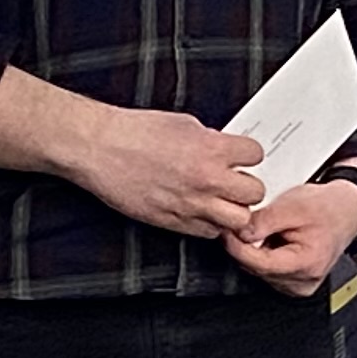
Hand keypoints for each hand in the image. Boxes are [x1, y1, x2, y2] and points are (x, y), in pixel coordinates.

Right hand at [68, 106, 265, 239]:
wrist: (100, 149)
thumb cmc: (134, 132)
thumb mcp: (183, 124)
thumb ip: (210, 141)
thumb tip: (225, 152)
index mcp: (211, 149)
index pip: (256, 156)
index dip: (248, 156)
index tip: (241, 157)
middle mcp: (206, 180)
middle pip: (254, 193)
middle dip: (246, 187)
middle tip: (234, 182)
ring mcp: (191, 205)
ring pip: (237, 221)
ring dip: (233, 211)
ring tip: (221, 201)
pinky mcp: (174, 222)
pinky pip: (209, 233)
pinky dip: (209, 224)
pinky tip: (200, 211)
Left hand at [222, 175, 356, 296]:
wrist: (345, 211)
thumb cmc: (327, 208)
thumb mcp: (293, 206)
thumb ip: (263, 222)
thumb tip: (238, 233)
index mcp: (308, 264)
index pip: (260, 264)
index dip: (238, 247)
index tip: (227, 231)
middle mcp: (304, 281)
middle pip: (258, 270)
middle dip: (245, 247)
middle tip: (240, 224)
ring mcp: (299, 285)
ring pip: (259, 272)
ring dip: (254, 252)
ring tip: (267, 230)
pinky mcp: (293, 283)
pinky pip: (267, 273)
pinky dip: (263, 256)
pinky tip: (273, 242)